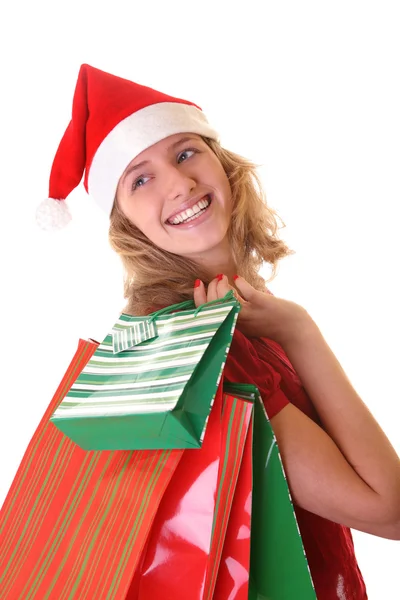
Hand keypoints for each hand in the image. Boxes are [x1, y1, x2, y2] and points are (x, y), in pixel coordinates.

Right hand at [193, 274, 308, 343]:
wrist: (295, 330)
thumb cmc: (272, 324)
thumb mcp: (249, 322)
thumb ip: (236, 312)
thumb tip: (223, 293)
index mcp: (233, 326)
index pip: (208, 314)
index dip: (199, 298)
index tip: (198, 285)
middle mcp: (239, 321)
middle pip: (213, 306)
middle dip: (209, 290)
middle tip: (215, 279)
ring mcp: (250, 313)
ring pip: (225, 300)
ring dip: (221, 286)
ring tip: (223, 277)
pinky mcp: (262, 304)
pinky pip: (245, 292)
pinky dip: (239, 282)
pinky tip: (237, 277)